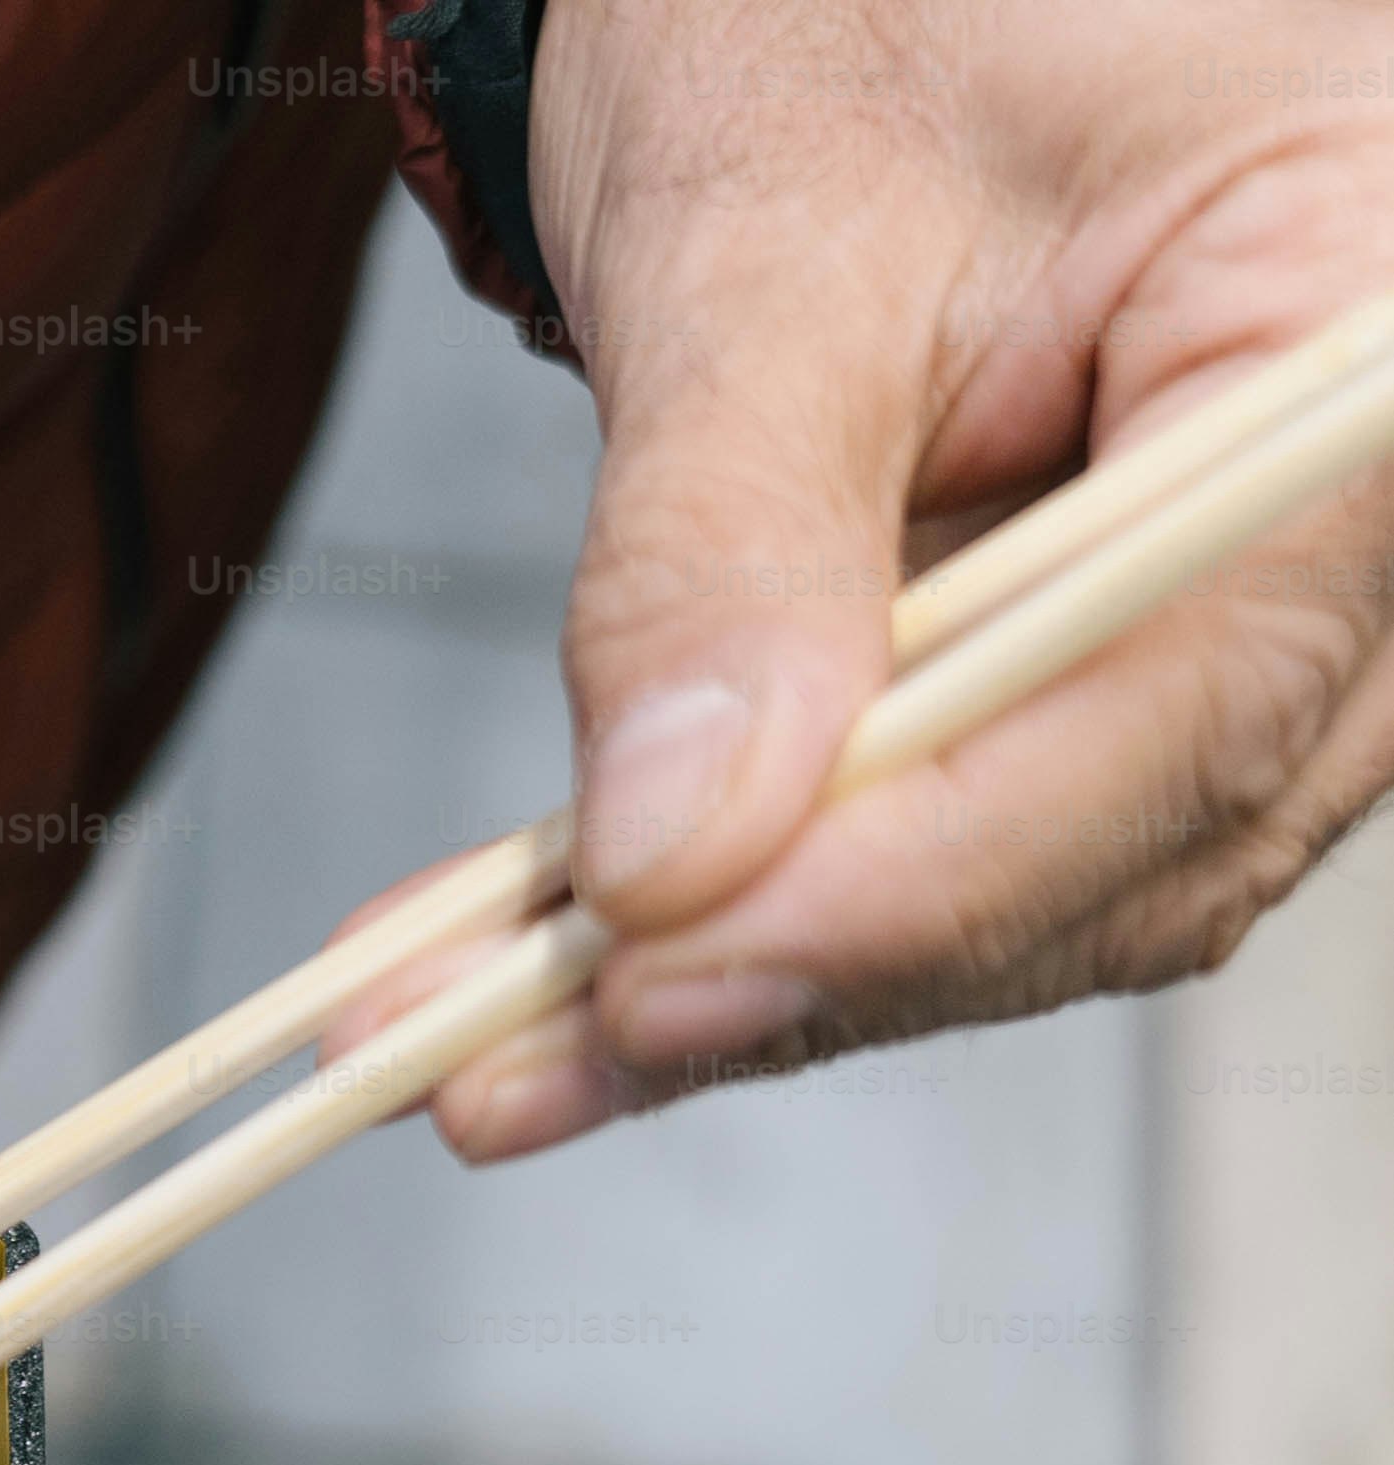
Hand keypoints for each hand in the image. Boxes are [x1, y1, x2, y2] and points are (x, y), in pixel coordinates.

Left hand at [415, 0, 1393, 1155]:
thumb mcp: (768, 239)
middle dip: (798, 970)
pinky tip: (519, 993)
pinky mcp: (1087, 688)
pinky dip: (721, 927)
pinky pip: (931, 853)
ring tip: (465, 1050)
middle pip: (1120, 843)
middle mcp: (1352, 517)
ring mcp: (1239, 622)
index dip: (922, 880)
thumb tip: (670, 852)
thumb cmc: (858, 8)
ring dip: (728, 990)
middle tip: (502, 1055)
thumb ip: (725, 546)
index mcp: (1365, 340)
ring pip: (1019, 897)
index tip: (670, 969)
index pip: (1191, 698)